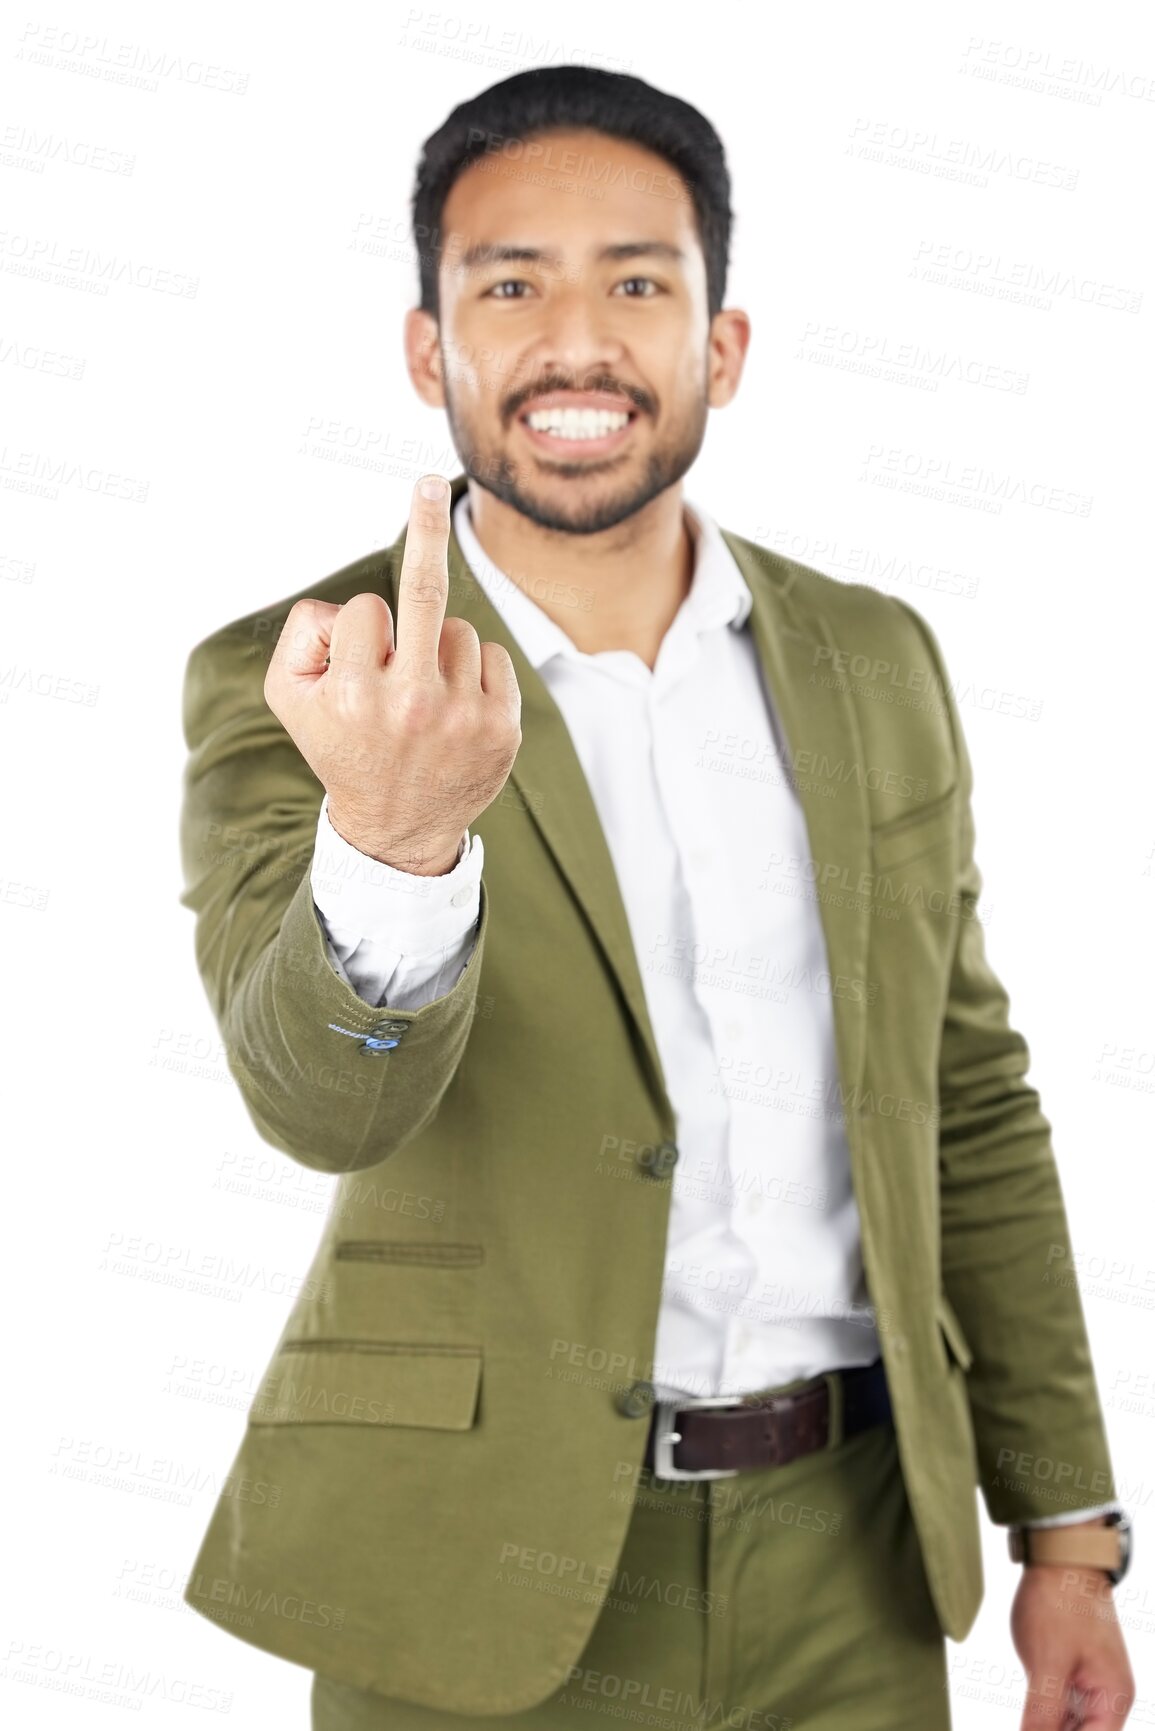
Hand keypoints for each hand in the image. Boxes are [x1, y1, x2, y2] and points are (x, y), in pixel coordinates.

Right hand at [264, 474, 522, 874]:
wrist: (396, 828)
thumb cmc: (339, 747)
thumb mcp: (290, 697)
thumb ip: (302, 634)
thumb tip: (355, 605)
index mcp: (355, 694)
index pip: (367, 610)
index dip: (359, 630)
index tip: (357, 664)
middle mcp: (410, 704)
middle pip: (422, 590)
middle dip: (424, 528)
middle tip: (426, 483)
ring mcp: (462, 716)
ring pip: (455, 630)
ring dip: (436, 649)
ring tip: (422, 702)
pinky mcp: (502, 728)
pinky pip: (492, 656)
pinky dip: (473, 671)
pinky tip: (454, 711)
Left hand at [1012, 1550, 1134, 1728]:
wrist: (1060, 1554)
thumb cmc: (1060, 1602)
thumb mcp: (1047, 1662)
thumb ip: (1044, 1712)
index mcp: (1113, 1699)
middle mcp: (1108, 1696)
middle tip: (1025, 1725)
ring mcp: (1090, 1683)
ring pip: (1070, 1724)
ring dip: (1046, 1725)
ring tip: (1025, 1721)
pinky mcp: (1073, 1670)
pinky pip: (1061, 1704)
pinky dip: (1044, 1713)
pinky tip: (1025, 1716)